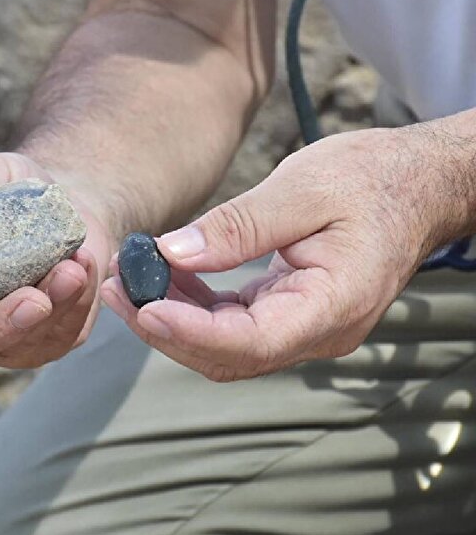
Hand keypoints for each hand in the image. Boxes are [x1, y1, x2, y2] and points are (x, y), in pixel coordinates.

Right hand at [0, 152, 109, 367]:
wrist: (63, 199)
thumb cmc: (6, 190)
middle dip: (1, 325)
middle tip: (34, 299)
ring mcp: (5, 338)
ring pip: (23, 343)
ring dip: (53, 307)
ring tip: (72, 265)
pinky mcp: (49, 339)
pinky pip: (63, 334)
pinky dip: (78, 301)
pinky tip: (83, 265)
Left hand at [100, 127, 442, 380]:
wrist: (419, 183)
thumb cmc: (371, 179)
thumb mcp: (304, 187)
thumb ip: (239, 227)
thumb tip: (170, 254)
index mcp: (334, 304)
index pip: (251, 341)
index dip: (191, 332)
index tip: (143, 306)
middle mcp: (320, 330)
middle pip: (229, 355)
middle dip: (165, 329)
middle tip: (114, 291)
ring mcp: (306, 328)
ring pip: (226, 347)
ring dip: (172, 321)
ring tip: (122, 284)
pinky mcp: (291, 315)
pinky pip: (234, 326)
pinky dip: (193, 307)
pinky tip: (160, 278)